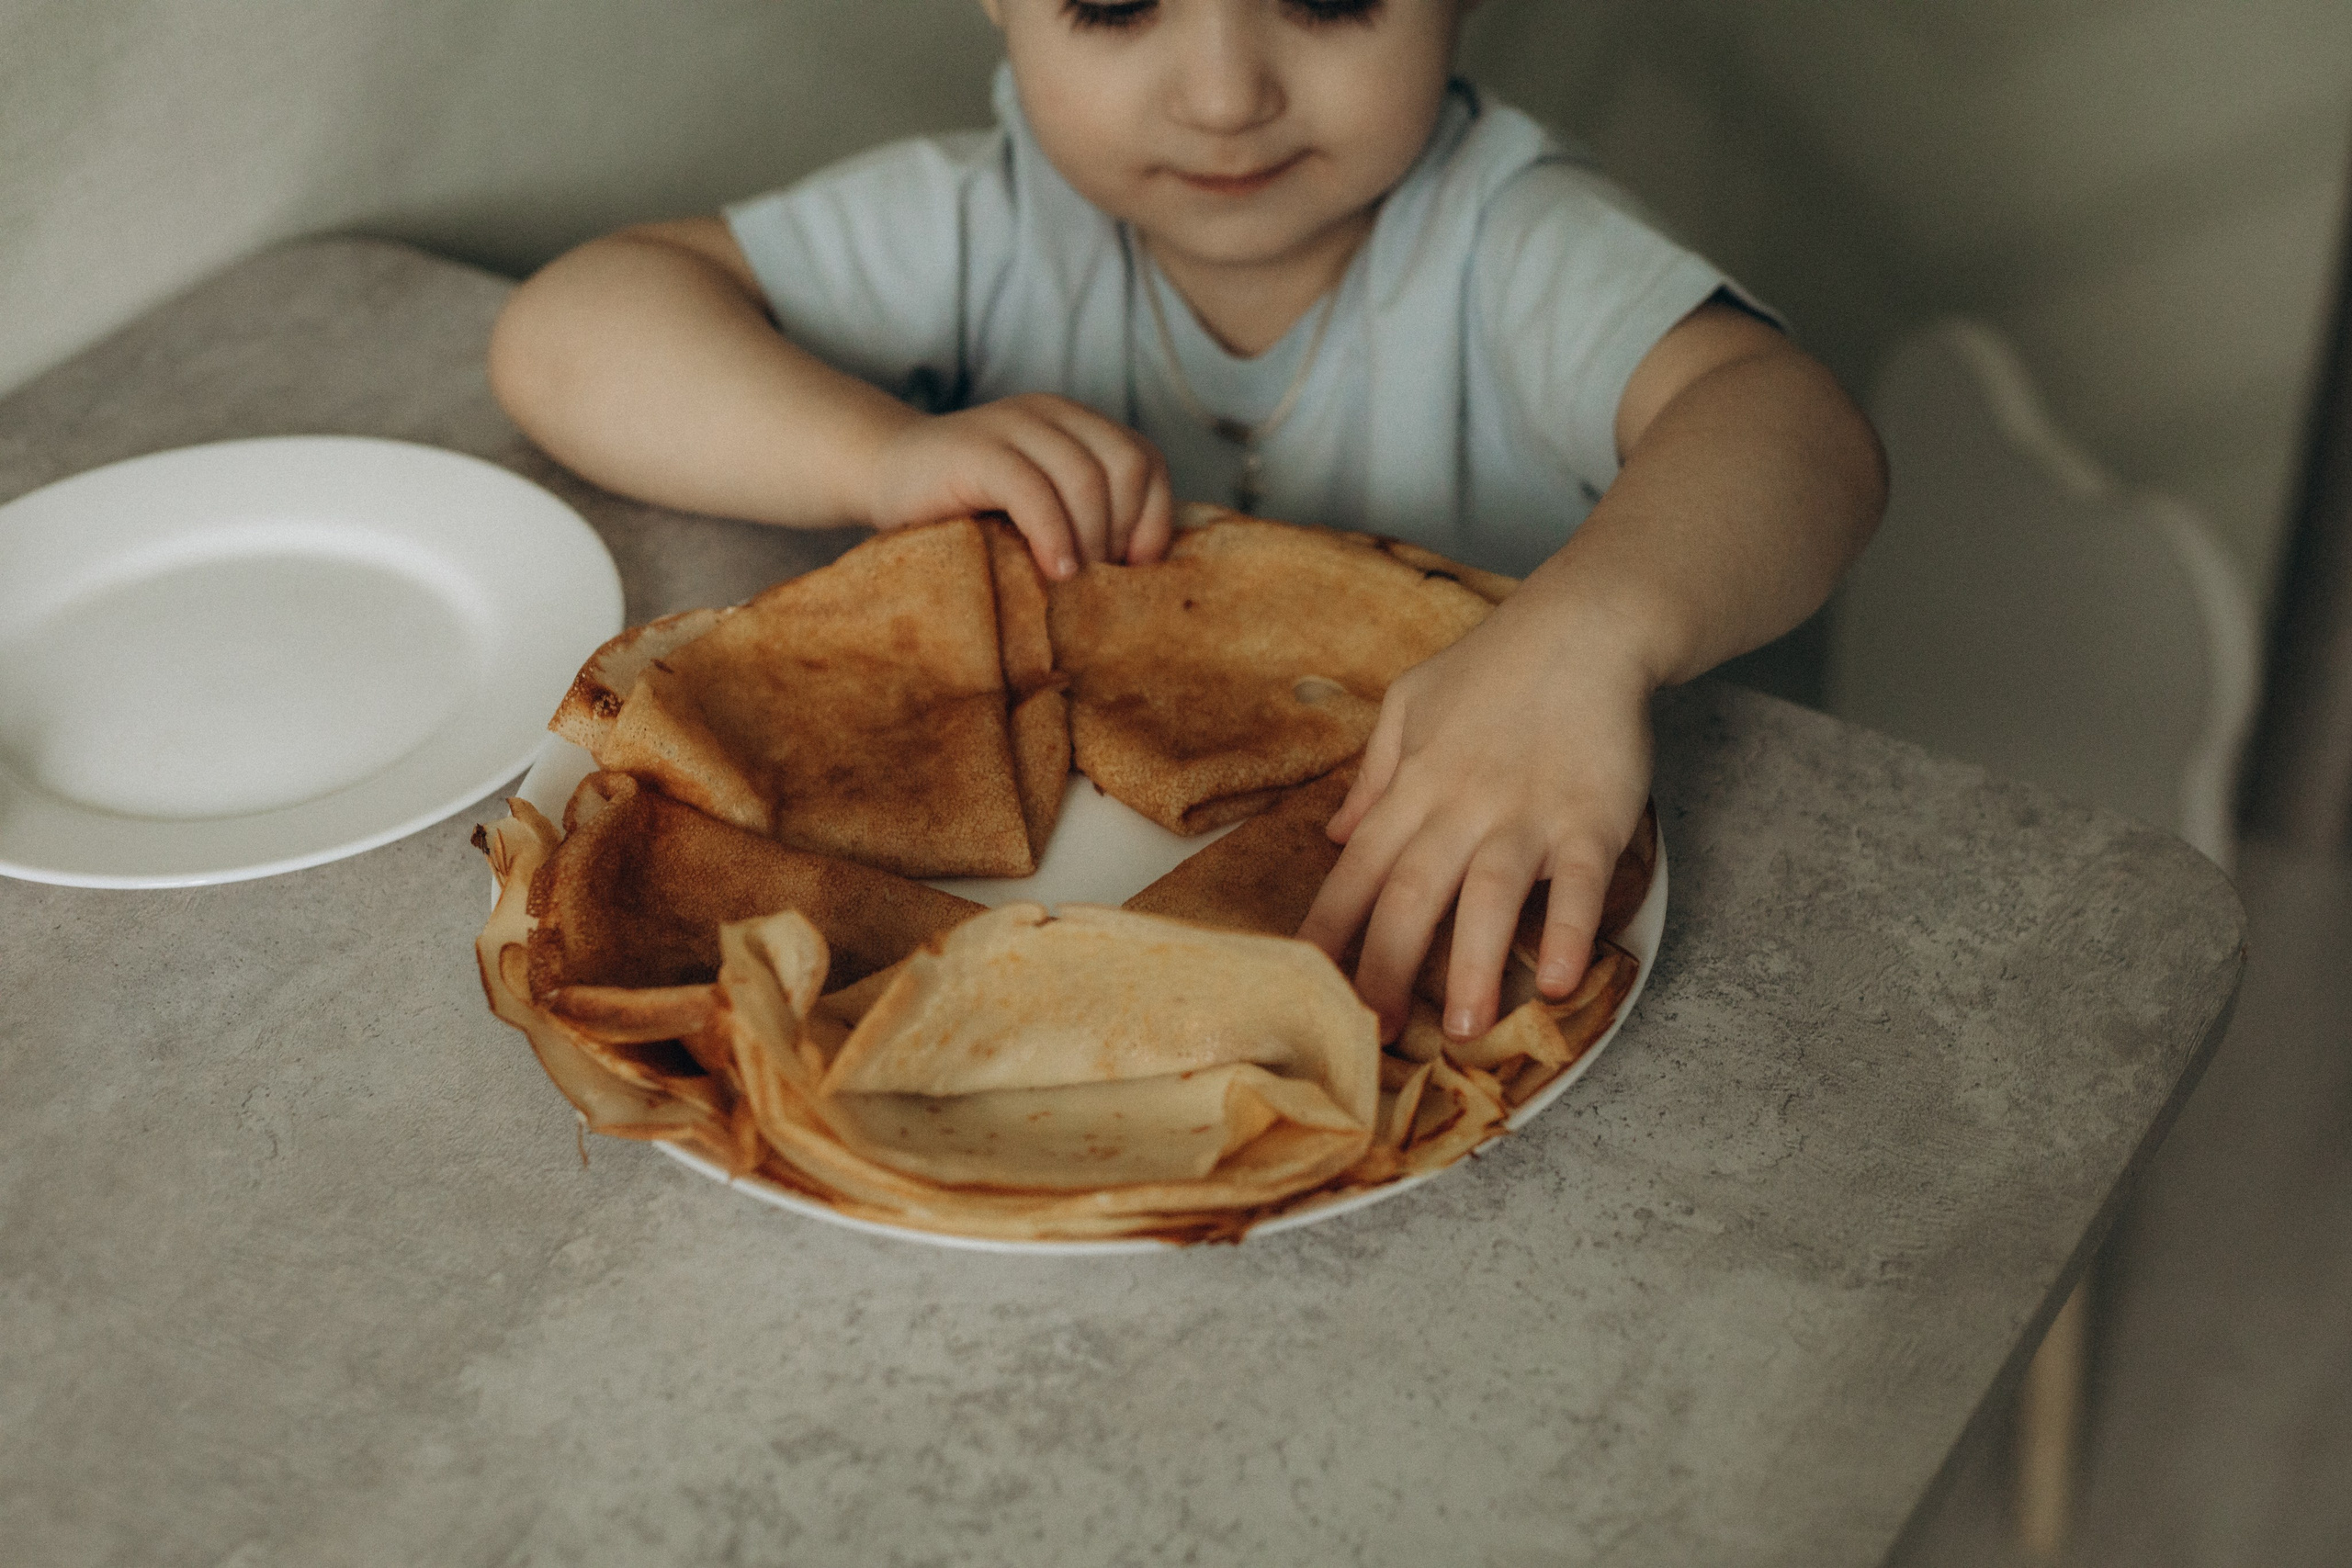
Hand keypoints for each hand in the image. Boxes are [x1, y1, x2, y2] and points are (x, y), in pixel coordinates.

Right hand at [864, 394, 1175, 577]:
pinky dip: (1053, 537)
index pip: (1147, 460)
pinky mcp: (977, 451)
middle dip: (1121, 531)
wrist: (883, 474)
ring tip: (1072, 580)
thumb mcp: (1040, 504)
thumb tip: (1143, 568)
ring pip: (1086, 479)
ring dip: (1090, 541)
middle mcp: (1052, 414)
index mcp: (1076, 423)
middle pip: (1126, 467)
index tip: (1132, 568)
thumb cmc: (967, 506)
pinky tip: (1053, 571)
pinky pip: (1035, 492)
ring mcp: (1013, 425)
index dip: (1153, 518)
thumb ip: (1086, 514)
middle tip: (1097, 578)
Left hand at [1296, 602, 1654, 1042]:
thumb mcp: (1411, 702)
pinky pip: (1576, 884)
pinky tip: (1554, 980)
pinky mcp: (1590, 818)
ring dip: (1471, 965)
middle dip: (1385, 969)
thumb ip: (1374, 773)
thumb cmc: (1497, 665)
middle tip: (1371, 1036)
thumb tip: (1332, 834)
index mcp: (1414, 785)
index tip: (1301, 982)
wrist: (1587, 625)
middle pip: (1411, 896)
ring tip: (1459, 1029)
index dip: (1327, 928)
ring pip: (1488, 898)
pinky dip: (1567, 932)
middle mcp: (1461, 807)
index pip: (1357, 868)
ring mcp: (1526, 814)